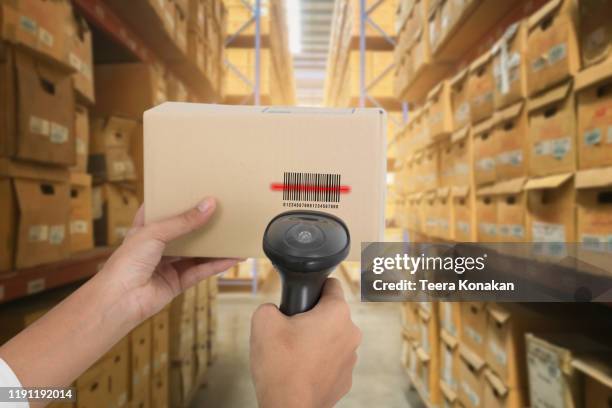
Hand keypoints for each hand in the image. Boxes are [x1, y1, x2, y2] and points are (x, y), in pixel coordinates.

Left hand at [96, 197, 240, 324]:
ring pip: (196, 252)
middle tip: (223, 211)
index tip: (198, 189)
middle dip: (202, 223)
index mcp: (145, 229)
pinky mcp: (177, 282)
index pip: (164, 210)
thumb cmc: (126, 262)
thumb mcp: (155, 232)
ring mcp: (168, 265)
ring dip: (214, 246)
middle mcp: (157, 246)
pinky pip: (201, 271)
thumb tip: (209, 204)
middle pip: (185, 231)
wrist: (119, 300)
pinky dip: (217, 265)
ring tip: (234, 235)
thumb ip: (184, 221)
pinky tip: (232, 258)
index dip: (179, 201)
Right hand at [250, 278, 361, 407]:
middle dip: (312, 318)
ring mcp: (351, 359)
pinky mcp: (345, 379)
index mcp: (336, 313)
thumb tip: (274, 310)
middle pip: (331, 314)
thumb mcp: (263, 321)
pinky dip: (318, 362)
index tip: (302, 296)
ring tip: (293, 353)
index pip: (332, 285)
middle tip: (290, 329)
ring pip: (331, 338)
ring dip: (316, 341)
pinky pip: (331, 360)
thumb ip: (270, 305)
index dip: (314, 286)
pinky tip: (300, 369)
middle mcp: (351, 333)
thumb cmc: (280, 366)